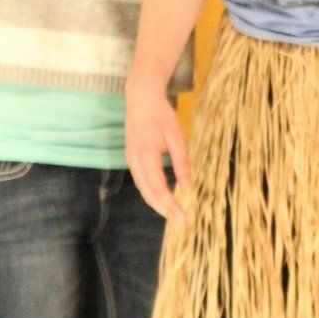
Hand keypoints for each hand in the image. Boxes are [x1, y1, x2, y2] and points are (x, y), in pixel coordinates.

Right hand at [125, 72, 191, 220]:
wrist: (141, 97)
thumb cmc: (161, 114)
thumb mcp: (176, 135)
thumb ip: (181, 161)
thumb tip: (188, 186)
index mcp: (146, 156)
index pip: (158, 189)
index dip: (170, 205)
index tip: (183, 217)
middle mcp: (135, 161)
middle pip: (148, 194)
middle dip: (164, 209)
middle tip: (180, 220)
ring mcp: (130, 159)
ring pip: (143, 189)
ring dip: (156, 203)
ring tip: (172, 212)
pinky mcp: (131, 157)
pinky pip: (141, 181)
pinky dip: (151, 192)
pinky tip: (162, 195)